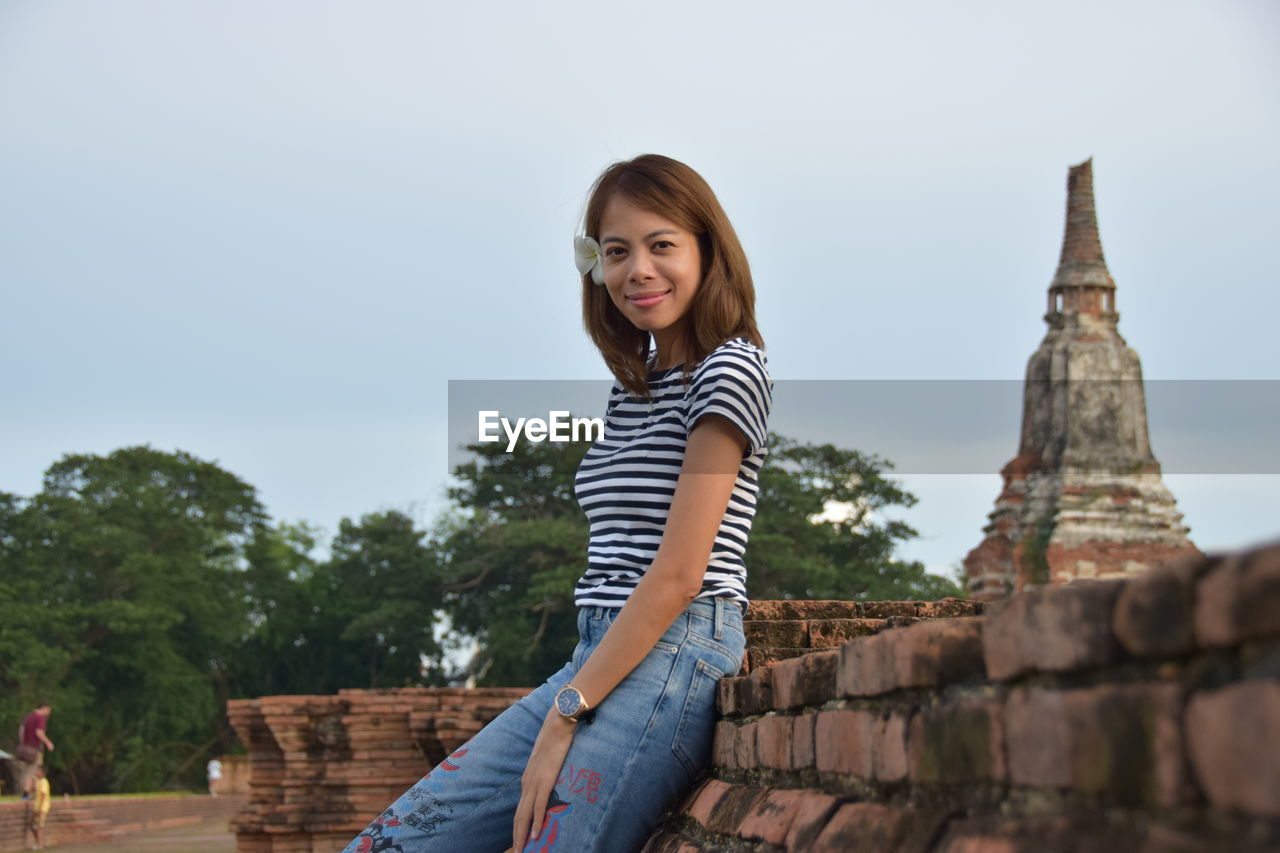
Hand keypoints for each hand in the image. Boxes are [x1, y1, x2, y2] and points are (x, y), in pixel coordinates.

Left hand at [512, 709, 575, 850]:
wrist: (558, 723)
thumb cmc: (555, 737)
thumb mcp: (548, 758)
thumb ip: (547, 769)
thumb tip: (552, 775)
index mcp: (528, 778)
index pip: (520, 807)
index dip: (519, 825)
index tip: (519, 839)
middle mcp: (527, 782)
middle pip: (518, 815)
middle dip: (517, 836)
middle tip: (517, 852)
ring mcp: (534, 782)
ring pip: (525, 814)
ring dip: (523, 834)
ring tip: (522, 850)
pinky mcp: (545, 780)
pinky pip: (539, 806)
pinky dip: (536, 822)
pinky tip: (536, 835)